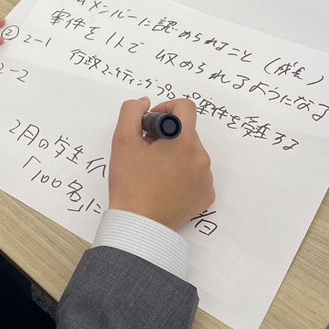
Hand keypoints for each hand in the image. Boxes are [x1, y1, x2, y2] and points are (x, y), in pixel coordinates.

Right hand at [108, 97, 214, 230]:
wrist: (139, 225)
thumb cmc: (130, 183)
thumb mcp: (122, 140)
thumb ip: (132, 111)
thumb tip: (145, 103)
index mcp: (184, 141)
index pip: (186, 107)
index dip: (166, 108)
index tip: (151, 124)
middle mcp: (201, 157)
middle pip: (187, 131)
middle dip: (167, 134)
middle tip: (146, 150)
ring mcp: (206, 178)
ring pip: (191, 152)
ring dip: (175, 154)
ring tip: (154, 170)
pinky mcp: (206, 195)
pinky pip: (197, 174)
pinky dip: (183, 173)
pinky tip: (164, 184)